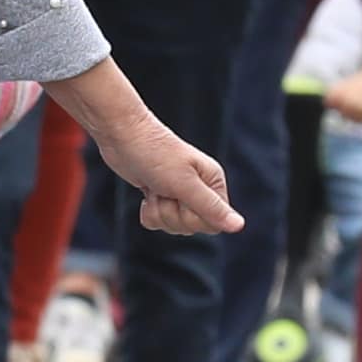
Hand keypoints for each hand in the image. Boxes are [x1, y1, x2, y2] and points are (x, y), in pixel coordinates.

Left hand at [81, 99, 241, 238]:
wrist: (121, 135)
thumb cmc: (155, 153)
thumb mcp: (185, 184)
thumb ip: (211, 208)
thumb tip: (239, 226)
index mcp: (213, 182)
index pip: (214, 223)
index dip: (193, 218)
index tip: (180, 197)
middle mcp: (200, 189)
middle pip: (192, 227)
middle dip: (172, 214)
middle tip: (164, 189)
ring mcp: (179, 193)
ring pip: (173, 226)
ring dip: (158, 211)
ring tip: (154, 187)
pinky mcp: (160, 196)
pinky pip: (157, 222)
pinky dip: (148, 212)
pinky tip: (146, 192)